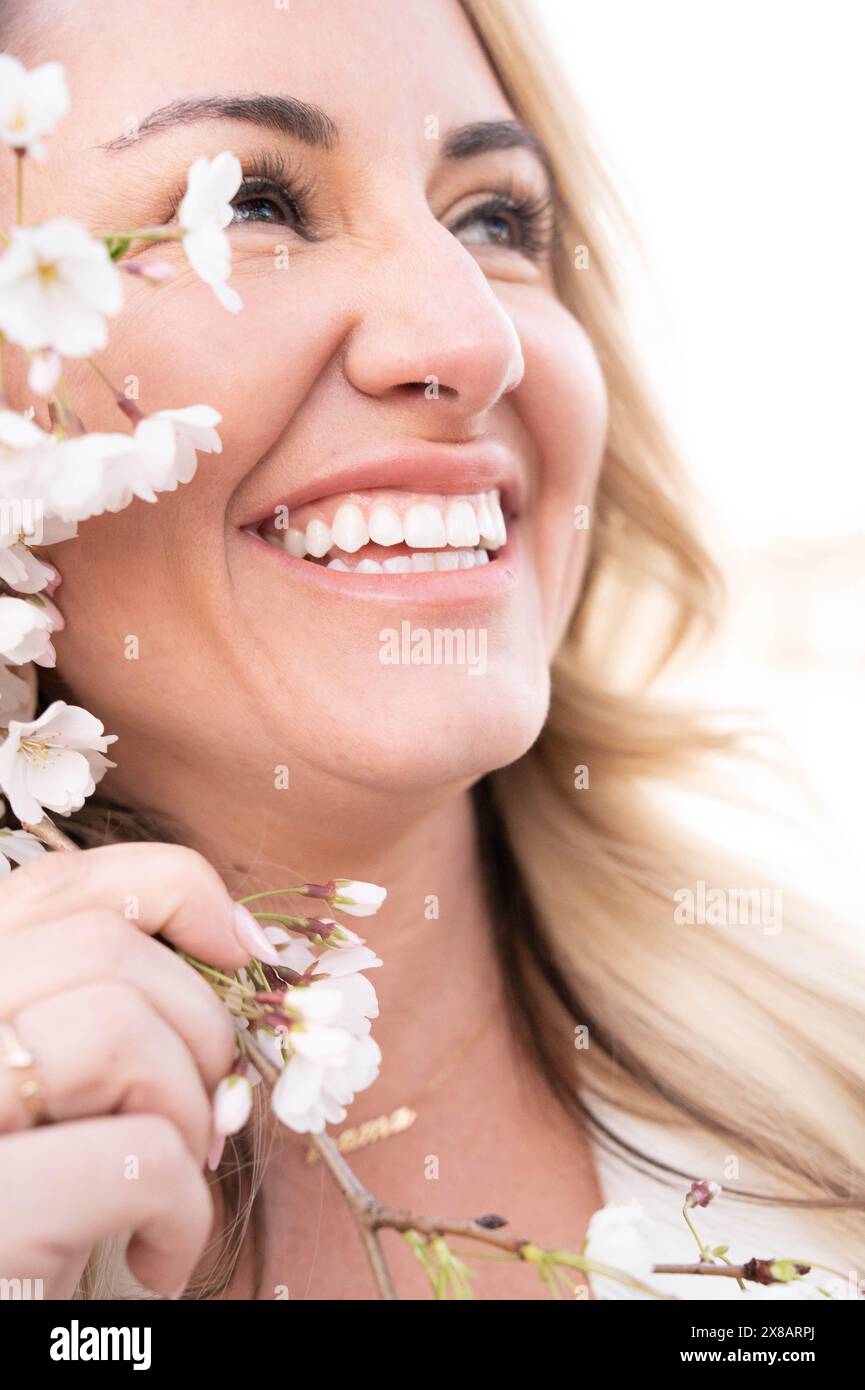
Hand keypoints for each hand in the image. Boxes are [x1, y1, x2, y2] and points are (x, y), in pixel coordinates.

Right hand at [0, 841, 265, 1298]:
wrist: (7, 1323)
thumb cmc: (39, 1219)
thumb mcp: (63, 1095)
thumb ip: (109, 1003)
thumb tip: (242, 943)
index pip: (54, 885)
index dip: (172, 891)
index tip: (243, 952)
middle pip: (101, 947)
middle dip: (196, 1025)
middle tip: (204, 1111)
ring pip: (121, 1029)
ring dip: (187, 1115)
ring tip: (169, 1185)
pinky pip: (141, 1158)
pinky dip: (183, 1215)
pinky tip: (156, 1259)